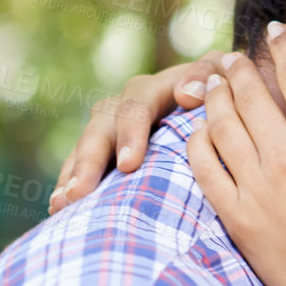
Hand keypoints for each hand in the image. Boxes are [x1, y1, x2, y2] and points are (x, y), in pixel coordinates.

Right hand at [47, 52, 227, 213]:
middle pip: (100, 128)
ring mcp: (112, 128)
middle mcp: (127, 106)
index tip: (128, 165)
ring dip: (73, 175)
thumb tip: (186, 92)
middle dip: (89, 162)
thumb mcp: (222, 79)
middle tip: (79, 193)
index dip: (130, 133)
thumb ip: (210, 75)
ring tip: (62, 205)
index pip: (137, 105)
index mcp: (156, 89)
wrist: (222, 112)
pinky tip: (60, 210)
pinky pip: (81, 165)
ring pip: (85, 148)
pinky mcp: (106, 150)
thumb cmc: (226, 96)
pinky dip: (71, 184)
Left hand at [189, 21, 285, 285]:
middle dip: (239, 68)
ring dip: (215, 97)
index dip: (283, 48)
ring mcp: (256, 191)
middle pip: (250, 96)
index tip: (274, 29)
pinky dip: (197, 141)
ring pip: (222, 126)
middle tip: (232, 55)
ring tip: (213, 82)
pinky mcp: (236, 219)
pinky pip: (204, 169)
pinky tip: (200, 130)